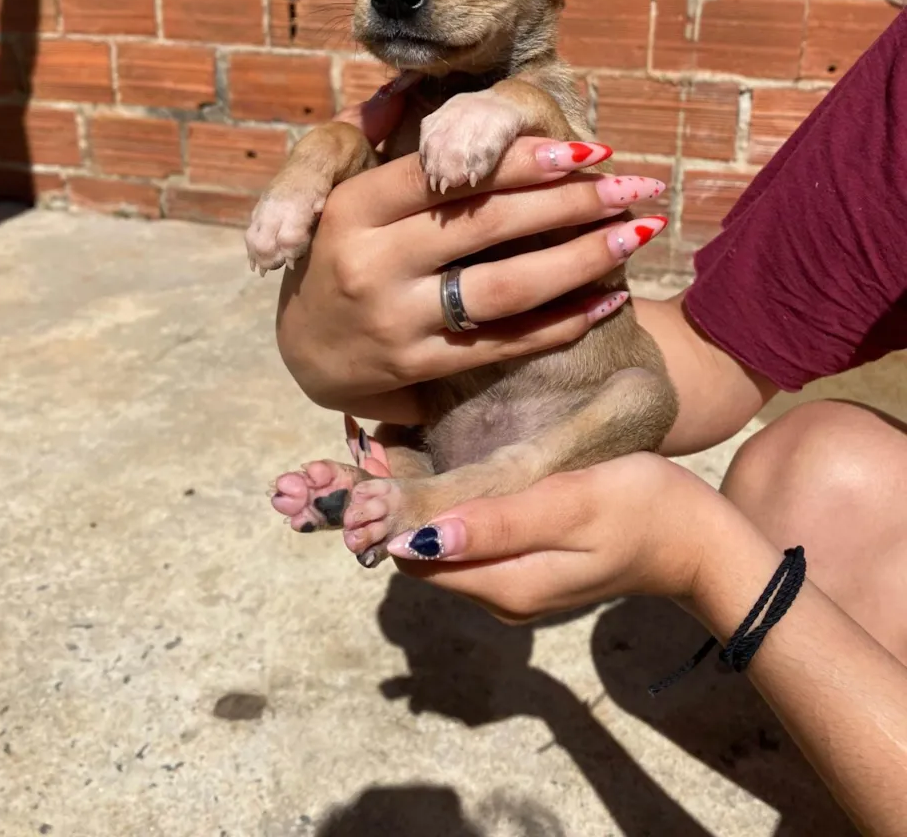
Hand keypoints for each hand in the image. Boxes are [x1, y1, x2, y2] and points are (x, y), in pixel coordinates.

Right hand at [276, 90, 667, 412]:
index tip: (588, 151)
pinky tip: (609, 298)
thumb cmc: (341, 256)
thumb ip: (382, 146)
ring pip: (506, 286)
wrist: (304, 353)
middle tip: (637, 186)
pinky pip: (505, 342)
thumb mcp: (344, 198)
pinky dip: (563, 320)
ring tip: (637, 235)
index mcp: (354, 207)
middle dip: (573, 202)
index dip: (523, 159)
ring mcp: (394, 319)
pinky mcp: (417, 367)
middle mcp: (370, 261)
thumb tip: (409, 87)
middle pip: (488, 223)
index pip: (451, 174)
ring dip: (583, 259)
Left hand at [383, 454, 723, 623]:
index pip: (408, 558)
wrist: (698, 540)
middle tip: (345, 453)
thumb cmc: (641, 508)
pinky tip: (418, 464)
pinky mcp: (521, 559)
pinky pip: (457, 537)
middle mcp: (495, 593)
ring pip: (431, 544)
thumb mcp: (570, 507)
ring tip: (368, 451)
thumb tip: (418, 541)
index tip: (350, 462)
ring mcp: (508, 579)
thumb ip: (497, 526)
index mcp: (503, 585)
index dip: (377, 515)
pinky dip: (430, 506)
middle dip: (377, 510)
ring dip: (400, 506)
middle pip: (412, 554)